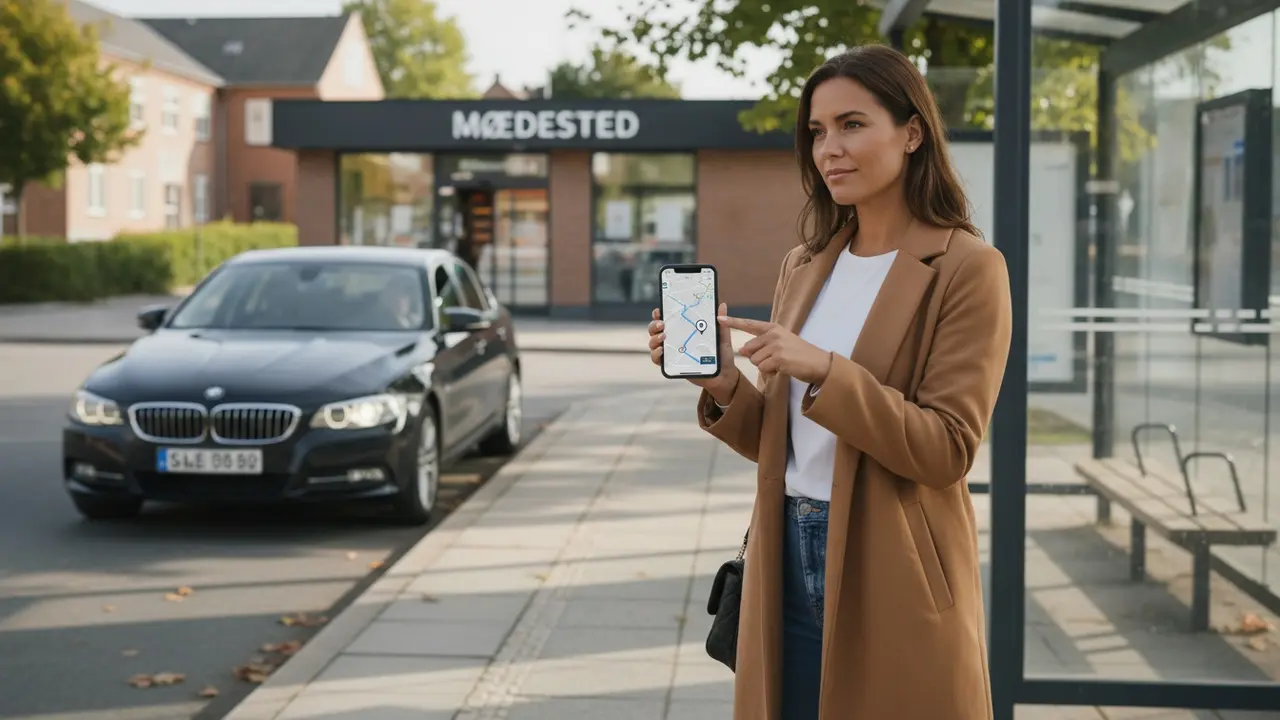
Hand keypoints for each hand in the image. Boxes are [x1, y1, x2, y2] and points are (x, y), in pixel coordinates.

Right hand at [648, 304, 739, 400]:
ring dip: (654, 339)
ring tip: (663, 337)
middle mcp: (675, 339)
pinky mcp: (671, 365)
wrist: (722, 376)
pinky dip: (655, 354)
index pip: (667, 319)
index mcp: (684, 330)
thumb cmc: (721, 355)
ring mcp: (671, 352)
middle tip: (662, 324)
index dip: (659, 314)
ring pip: (653, 343)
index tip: (660, 311)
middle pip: (655, 329)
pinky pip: (657, 359)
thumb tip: (722, 304)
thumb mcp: (721, 337)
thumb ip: (720, 323)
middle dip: (654, 325)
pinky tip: (661, 351)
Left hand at [718, 316, 832, 385]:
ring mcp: (776, 345)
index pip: (749, 324)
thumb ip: (762, 345)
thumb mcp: (781, 344)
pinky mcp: (779, 358)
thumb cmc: (799, 355)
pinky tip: (783, 369)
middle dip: (758, 358)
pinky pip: (763, 368)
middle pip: (749, 349)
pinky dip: (771, 372)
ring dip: (765, 367)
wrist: (819, 363)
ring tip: (781, 364)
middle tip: (775, 360)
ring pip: (755, 361)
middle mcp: (773, 334)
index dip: (733, 322)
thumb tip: (743, 351)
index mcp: (773, 328)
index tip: (718, 318)